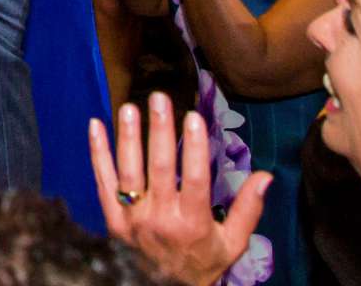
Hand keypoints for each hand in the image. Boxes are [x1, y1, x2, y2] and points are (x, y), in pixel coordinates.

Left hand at [89, 93, 268, 285]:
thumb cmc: (203, 262)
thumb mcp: (232, 242)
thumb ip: (248, 209)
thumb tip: (265, 176)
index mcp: (193, 224)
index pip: (195, 180)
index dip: (194, 148)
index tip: (193, 118)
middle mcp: (160, 219)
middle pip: (159, 169)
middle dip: (160, 131)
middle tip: (159, 98)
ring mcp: (132, 219)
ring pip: (128, 172)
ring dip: (128, 137)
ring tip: (130, 107)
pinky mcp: (112, 220)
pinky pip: (102, 182)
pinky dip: (97, 153)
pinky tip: (95, 125)